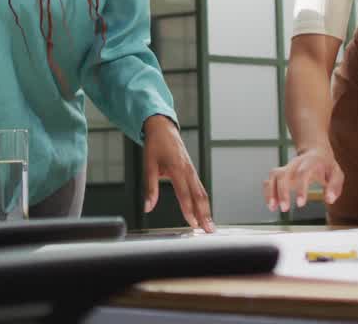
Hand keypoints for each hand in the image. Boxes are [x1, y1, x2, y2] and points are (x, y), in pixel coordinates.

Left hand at [142, 115, 214, 232]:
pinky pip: (200, 188)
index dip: (189, 210)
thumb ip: (149, 188)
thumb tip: (148, 207)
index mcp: (177, 168)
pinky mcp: (192, 171)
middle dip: (205, 215)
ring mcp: (192, 170)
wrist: (163, 128)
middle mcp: (188, 170)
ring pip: (202, 193)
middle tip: (209, 230)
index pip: (184, 194)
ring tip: (210, 225)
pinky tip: (204, 211)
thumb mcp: (148, 165)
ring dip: (206, 210)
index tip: (193, 224)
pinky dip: (203, 202)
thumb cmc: (155, 145)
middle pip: (199, 196)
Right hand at [263, 146, 343, 211]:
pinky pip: (270, 180)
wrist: (315, 152)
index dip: (300, 188)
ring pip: (274, 176)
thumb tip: (330, 199)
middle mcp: (295, 164)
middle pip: (283, 174)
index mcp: (310, 163)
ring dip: (271, 192)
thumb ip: (334, 186)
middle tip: (285, 209)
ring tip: (273, 207)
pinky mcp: (280, 173)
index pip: (302, 173)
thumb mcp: (336, 173)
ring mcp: (286, 168)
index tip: (300, 204)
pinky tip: (272, 205)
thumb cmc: (326, 165)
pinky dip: (268, 192)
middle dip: (282, 192)